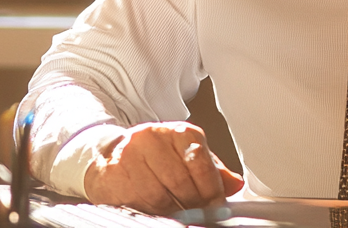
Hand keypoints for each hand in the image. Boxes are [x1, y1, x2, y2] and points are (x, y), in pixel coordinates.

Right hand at [82, 121, 245, 215]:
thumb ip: (212, 171)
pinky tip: (157, 210)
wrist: (112, 156)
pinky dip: (152, 211)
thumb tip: (235, 184)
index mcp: (178, 132)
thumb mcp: (186, 158)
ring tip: (178, 212)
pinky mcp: (114, 172)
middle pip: (180, 181)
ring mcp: (131, 153)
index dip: (212, 189)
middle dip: (194, 204)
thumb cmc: (154, 158)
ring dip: (173, 210)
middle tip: (200, 214)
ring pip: (159, 194)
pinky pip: (138, 201)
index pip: (201, 161)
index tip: (217, 205)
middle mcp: (154, 137)